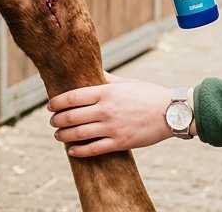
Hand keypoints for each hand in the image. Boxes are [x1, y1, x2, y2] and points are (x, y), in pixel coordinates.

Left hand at [47, 73, 182, 157]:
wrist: (172, 112)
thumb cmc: (149, 94)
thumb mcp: (126, 82)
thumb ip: (107, 79)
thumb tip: (93, 71)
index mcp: (106, 92)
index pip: (72, 97)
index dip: (57, 102)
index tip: (50, 106)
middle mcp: (106, 109)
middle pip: (71, 116)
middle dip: (57, 120)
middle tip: (52, 122)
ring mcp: (112, 127)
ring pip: (78, 134)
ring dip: (63, 135)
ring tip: (58, 135)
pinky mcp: (120, 142)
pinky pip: (93, 149)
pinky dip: (78, 151)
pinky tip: (71, 150)